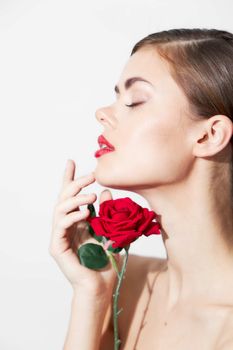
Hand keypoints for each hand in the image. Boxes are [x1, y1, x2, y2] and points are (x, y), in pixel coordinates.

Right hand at [49, 159, 120, 297]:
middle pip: (64, 199)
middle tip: (90, 175)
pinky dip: (72, 216)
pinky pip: (61, 226)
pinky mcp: (57, 248)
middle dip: (75, 184)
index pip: (71, 197)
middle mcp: (66, 227)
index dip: (70, 179)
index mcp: (77, 221)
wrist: (101, 287)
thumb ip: (106, 213)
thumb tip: (106, 192)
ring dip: (75, 199)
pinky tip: (85, 213)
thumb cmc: (106, 261)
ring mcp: (60, 237)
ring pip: (60, 209)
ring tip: (91, 196)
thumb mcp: (110, 231)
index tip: (71, 162)